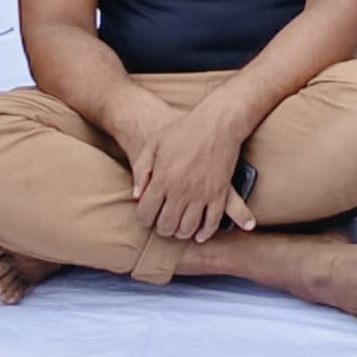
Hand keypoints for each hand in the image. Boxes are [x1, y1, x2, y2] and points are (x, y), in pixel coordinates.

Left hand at [131, 88, 259, 242]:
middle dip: (162, 229)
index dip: (144, 219)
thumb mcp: (154, 145)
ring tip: (178, 228)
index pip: (146, 214)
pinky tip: (200, 234)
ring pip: (188, 228)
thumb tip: (136, 195)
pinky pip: (213, 222)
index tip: (147, 217)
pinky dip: (205, 232)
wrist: (216, 122)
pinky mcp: (220, 193)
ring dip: (181, 232)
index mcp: (162, 179)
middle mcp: (181, 191)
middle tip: (162, 224)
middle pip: (167, 225)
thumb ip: (141, 170)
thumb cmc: (183, 130)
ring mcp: (202, 194)